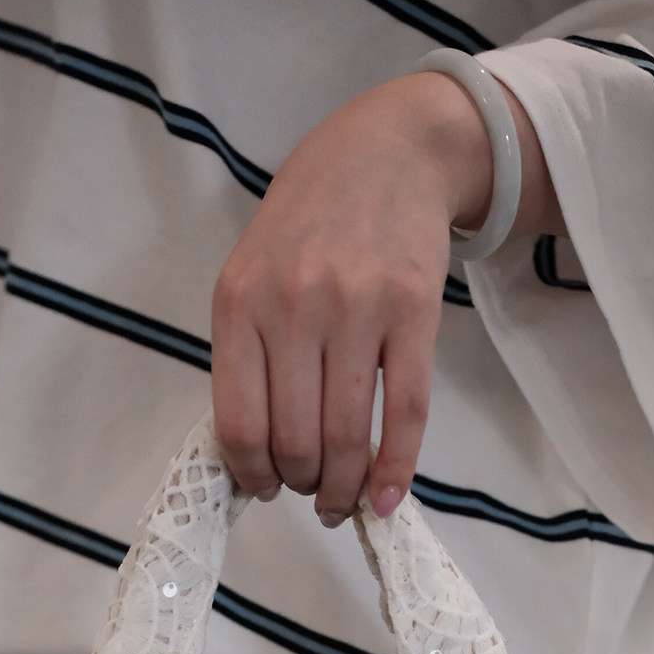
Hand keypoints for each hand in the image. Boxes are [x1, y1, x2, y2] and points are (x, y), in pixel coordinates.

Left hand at [211, 71, 560, 522]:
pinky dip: (397, 470)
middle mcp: (294, 307)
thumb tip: (256, 456)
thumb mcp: (253, 275)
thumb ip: (249, 355)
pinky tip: (388, 498)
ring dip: (345, 489)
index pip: (239, 424)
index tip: (267, 489)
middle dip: (304, 486)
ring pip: (348, 437)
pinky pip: (405, 414)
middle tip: (313, 493)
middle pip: (296, 441)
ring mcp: (356, 310)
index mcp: (240, 304)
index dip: (253, 476)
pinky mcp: (414, 314)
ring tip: (345, 499)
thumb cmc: (309, 225)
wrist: (385, 154)